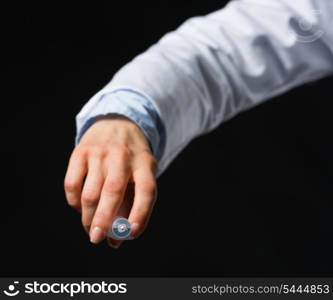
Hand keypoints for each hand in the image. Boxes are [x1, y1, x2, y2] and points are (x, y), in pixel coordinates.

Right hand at [64, 115, 156, 247]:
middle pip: (112, 192)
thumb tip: (116, 241)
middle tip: (97, 239)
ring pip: (90, 193)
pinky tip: (79, 207)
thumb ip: (132, 205)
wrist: (117, 123)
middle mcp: (123, 156)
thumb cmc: (132, 159)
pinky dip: (73, 202)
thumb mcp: (141, 174)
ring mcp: (100, 152)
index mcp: (144, 163)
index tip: (132, 234)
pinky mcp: (80, 152)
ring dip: (87, 216)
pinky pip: (72, 184)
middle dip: (104, 221)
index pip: (146, 190)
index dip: (141, 214)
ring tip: (90, 227)